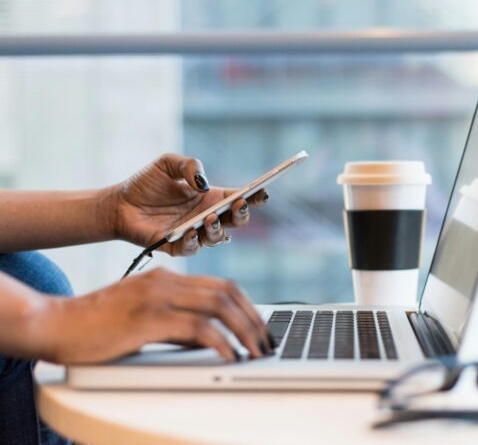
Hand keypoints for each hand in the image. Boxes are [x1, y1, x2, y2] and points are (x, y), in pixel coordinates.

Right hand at [32, 268, 272, 363]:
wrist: (55, 324)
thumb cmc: (97, 325)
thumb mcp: (144, 317)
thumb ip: (176, 322)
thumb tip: (210, 339)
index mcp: (167, 278)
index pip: (222, 285)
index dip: (248, 306)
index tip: (260, 328)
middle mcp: (166, 281)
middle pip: (227, 293)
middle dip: (254, 319)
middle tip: (266, 342)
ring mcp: (157, 297)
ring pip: (218, 306)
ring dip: (244, 330)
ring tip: (256, 352)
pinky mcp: (148, 318)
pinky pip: (197, 328)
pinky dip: (220, 342)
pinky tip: (229, 356)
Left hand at [106, 153, 268, 255]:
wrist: (118, 204)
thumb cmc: (145, 184)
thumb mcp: (167, 163)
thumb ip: (189, 165)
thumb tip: (203, 183)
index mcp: (211, 198)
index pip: (239, 198)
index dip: (254, 197)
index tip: (262, 192)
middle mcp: (207, 217)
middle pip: (236, 221)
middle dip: (242, 215)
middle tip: (239, 205)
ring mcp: (194, 233)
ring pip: (218, 238)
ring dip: (218, 229)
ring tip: (210, 218)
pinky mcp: (176, 247)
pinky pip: (191, 249)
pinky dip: (194, 242)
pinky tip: (191, 231)